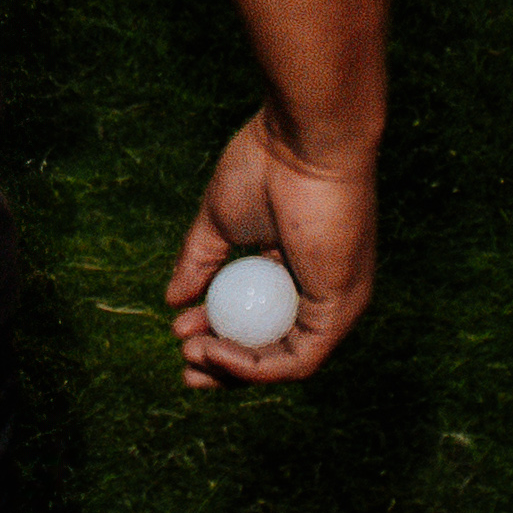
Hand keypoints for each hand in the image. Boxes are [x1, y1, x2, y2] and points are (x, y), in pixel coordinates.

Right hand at [163, 110, 376, 390]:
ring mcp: (334, 304)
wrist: (302, 143)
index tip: (178, 334)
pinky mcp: (340, 311)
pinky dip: (255, 365)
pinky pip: (298, 358)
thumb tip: (172, 300)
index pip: (260, 317)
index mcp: (296, 268)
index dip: (218, 334)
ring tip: (191, 356)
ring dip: (234, 369)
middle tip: (185, 367)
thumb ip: (199, 262)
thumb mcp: (220, 222)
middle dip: (225, 364)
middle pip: (272, 346)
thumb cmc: (266, 167)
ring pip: (285, 360)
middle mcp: (320, 291)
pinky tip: (216, 349)